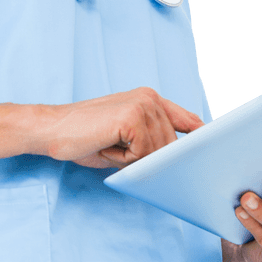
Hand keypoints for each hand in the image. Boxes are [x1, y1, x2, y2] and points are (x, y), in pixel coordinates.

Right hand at [39, 86, 203, 168]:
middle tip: (118, 153)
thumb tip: (179, 163)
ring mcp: (142, 105)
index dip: (201, 140)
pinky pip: (143, 155)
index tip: (210, 155)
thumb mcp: (125, 141)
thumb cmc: (84, 138)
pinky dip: (123, 159)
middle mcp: (150, 98)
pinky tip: (106, 145)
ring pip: (158, 153)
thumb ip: (152, 143)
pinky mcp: (132, 118)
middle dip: (152, 160)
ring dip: (133, 160)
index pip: (189, 121)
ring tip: (109, 146)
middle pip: (173, 145)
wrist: (50, 130)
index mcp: (150, 99)